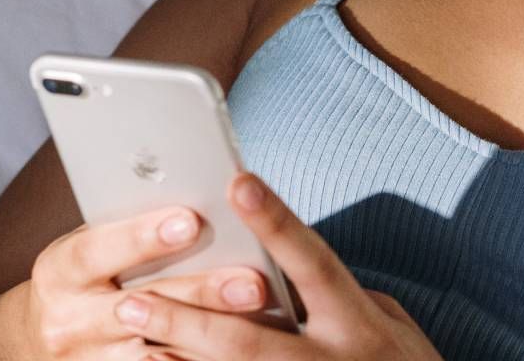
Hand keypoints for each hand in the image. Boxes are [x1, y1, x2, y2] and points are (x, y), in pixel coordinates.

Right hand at [23, 205, 279, 358]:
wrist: (51, 332)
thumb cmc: (91, 269)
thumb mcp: (96, 242)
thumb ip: (134, 227)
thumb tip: (200, 198)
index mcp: (59, 271)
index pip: (96, 251)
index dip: (141, 237)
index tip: (191, 221)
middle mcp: (68, 321)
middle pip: (139, 308)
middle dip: (199, 293)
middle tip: (252, 282)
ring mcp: (89, 359)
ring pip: (155, 352)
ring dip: (210, 336)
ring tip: (258, 319)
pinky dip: (198, 359)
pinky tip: (239, 351)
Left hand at [110, 171, 444, 360]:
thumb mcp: (393, 326)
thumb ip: (342, 297)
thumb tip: (290, 269)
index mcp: (360, 324)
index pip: (313, 262)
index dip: (277, 222)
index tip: (238, 181)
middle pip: (250, 340)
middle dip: (189, 317)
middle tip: (133, 295)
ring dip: (177, 355)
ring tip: (131, 331)